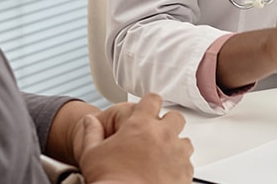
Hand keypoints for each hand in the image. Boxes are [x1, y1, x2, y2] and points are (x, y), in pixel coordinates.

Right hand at [76, 93, 193, 183]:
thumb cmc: (110, 180)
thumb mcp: (92, 153)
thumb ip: (91, 133)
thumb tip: (89, 121)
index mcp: (141, 125)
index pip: (152, 100)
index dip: (149, 102)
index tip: (148, 108)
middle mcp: (163, 135)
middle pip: (175, 117)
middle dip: (168, 122)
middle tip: (157, 133)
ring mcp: (176, 153)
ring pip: (184, 141)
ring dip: (175, 145)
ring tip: (162, 156)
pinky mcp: (184, 172)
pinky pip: (187, 163)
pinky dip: (179, 166)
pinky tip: (167, 171)